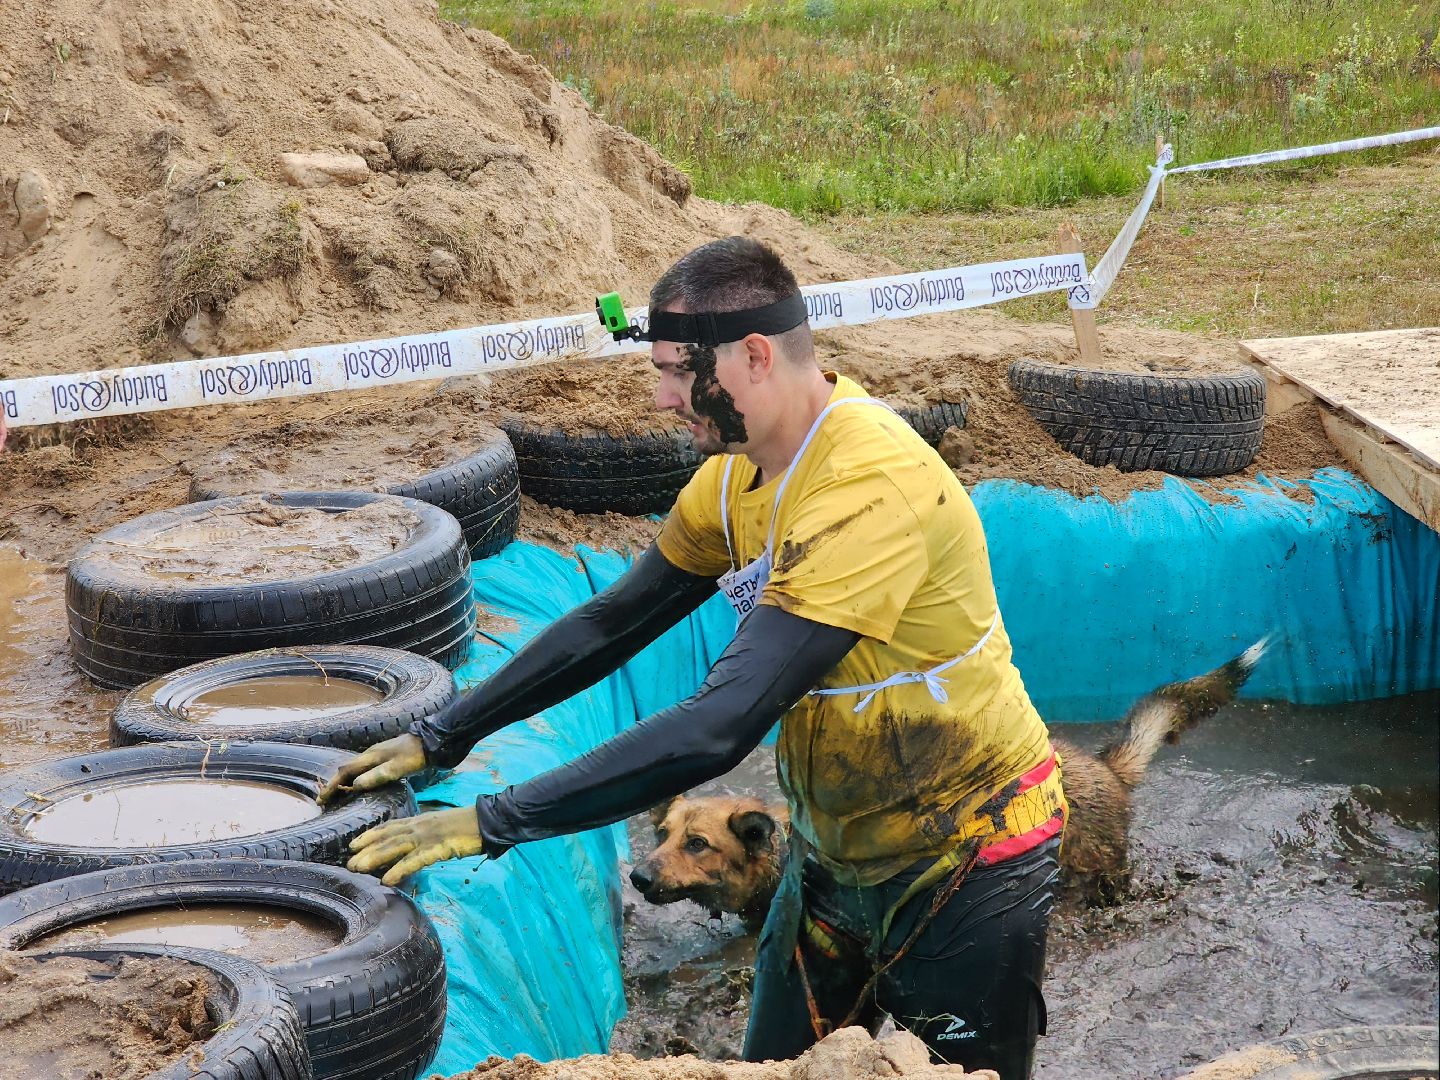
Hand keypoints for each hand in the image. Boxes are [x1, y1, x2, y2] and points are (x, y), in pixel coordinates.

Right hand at [316, 734, 426, 804]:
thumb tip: (354, 786)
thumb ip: (375, 776)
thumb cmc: (413, 756)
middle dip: (334, 785)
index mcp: (369, 756)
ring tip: (336, 797)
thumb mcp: (395, 768)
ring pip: (354, 770)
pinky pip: (363, 770)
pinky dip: (355, 779)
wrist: (431, 743)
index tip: (321, 800)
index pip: (345, 772)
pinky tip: (358, 787)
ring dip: (343, 783)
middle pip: (346, 770)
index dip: (332, 786)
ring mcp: (377, 756)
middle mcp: (369, 754)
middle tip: (325, 801)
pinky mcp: (385, 759)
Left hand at [345, 807, 484, 885]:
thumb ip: (426, 835)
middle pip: (387, 837)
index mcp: (420, 820)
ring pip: (395, 847)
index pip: (390, 826)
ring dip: (374, 857)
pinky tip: (387, 879)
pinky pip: (415, 860)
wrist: (488, 821)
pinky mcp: (438, 848)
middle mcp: (419, 826)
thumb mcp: (441, 827)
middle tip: (347, 861)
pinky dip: (399, 869)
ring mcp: (428, 837)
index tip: (353, 843)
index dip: (370, 835)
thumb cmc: (468, 826)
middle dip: (366, 849)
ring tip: (356, 867)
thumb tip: (414, 846)